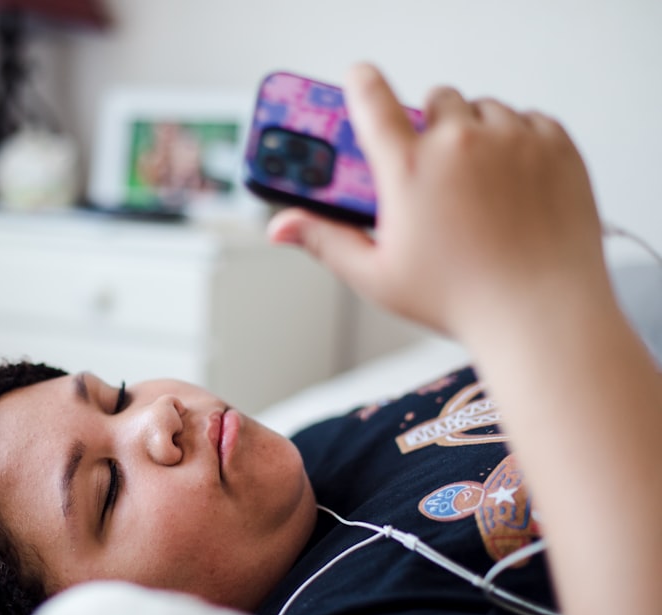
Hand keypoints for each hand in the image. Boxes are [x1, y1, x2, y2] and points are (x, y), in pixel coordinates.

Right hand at [268, 64, 608, 340]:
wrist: (543, 315)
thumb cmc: (461, 301)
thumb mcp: (377, 275)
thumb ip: (324, 240)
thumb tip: (280, 226)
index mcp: (408, 170)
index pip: (372, 100)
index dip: (361, 83)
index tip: (359, 77)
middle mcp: (459, 143)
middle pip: (436, 99)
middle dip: (430, 126)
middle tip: (432, 168)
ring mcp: (512, 140)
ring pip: (484, 108)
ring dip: (476, 131)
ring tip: (475, 180)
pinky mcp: (555, 145)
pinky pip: (528, 120)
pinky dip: (519, 141)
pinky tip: (513, 181)